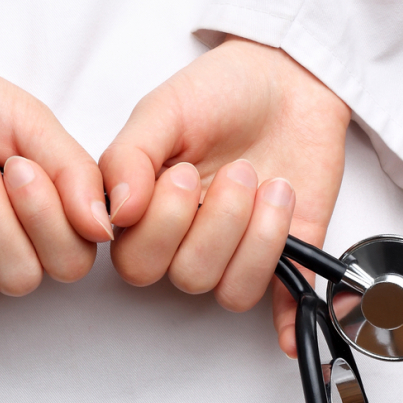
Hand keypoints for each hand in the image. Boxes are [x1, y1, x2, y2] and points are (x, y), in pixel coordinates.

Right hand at [99, 36, 349, 357]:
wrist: (287, 80)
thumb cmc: (220, 91)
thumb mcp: (164, 111)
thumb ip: (129, 158)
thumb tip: (114, 215)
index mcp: (150, 211)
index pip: (136, 261)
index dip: (163, 225)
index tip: (182, 172)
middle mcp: (189, 238)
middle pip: (187, 277)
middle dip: (217, 224)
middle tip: (236, 171)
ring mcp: (237, 249)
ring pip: (233, 289)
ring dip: (258, 236)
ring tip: (271, 186)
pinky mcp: (286, 255)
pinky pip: (284, 303)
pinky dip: (288, 317)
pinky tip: (287, 322)